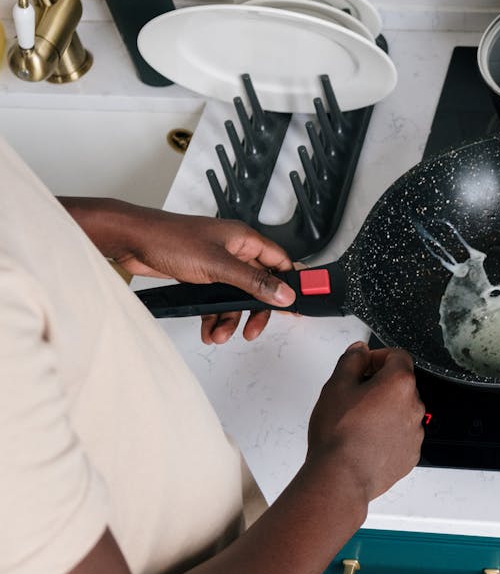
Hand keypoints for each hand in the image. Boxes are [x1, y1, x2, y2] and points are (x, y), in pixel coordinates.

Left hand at [62, 198, 295, 343]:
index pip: (279, 262)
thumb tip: (283, 293)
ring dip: (230, 318)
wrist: (131, 241)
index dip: (289, 283)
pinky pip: (215, 300)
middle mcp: (233, 251)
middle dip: (256, 309)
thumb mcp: (218, 265)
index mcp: (244, 240)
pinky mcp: (199, 275)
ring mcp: (216, 263)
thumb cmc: (170, 239)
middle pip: (258, 284)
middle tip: (254, 329)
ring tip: (220, 334)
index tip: (294, 304)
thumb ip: (253, 282)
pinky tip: (208, 329)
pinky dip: (213, 316)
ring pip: (235, 296)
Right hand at [306, 343, 423, 503]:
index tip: (362, 366)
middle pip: (400, 384)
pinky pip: (401, 435)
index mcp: (400, 384)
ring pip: (401, 410)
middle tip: (353, 396)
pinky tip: (365, 441)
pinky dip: (388, 433)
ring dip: (384, 410)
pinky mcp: (410, 454)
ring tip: (357, 422)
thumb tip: (360, 349)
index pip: (398, 356)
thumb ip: (351, 360)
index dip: (377, 356)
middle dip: (379, 384)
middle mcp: (415, 406)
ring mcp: (415, 432)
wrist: (341, 477)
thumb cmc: (338, 434)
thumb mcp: (336, 386)